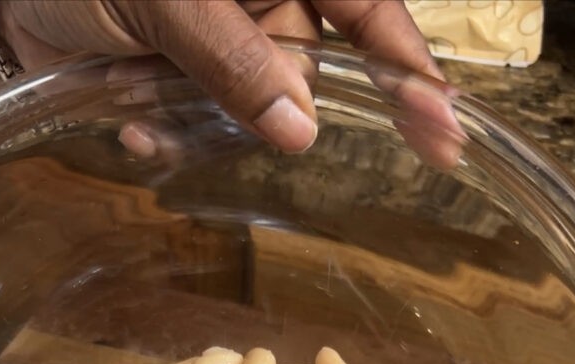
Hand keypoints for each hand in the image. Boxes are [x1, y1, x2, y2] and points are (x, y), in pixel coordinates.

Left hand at [0, 0, 457, 156]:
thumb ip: (235, 59)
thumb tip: (302, 127)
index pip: (367, 15)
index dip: (409, 72)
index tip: (445, 131)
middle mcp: (265, 11)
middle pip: (304, 85)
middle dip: (254, 107)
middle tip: (186, 90)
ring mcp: (227, 55)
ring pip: (252, 125)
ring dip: (195, 128)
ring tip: (140, 101)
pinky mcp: (189, 93)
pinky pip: (205, 141)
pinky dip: (166, 140)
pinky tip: (129, 118)